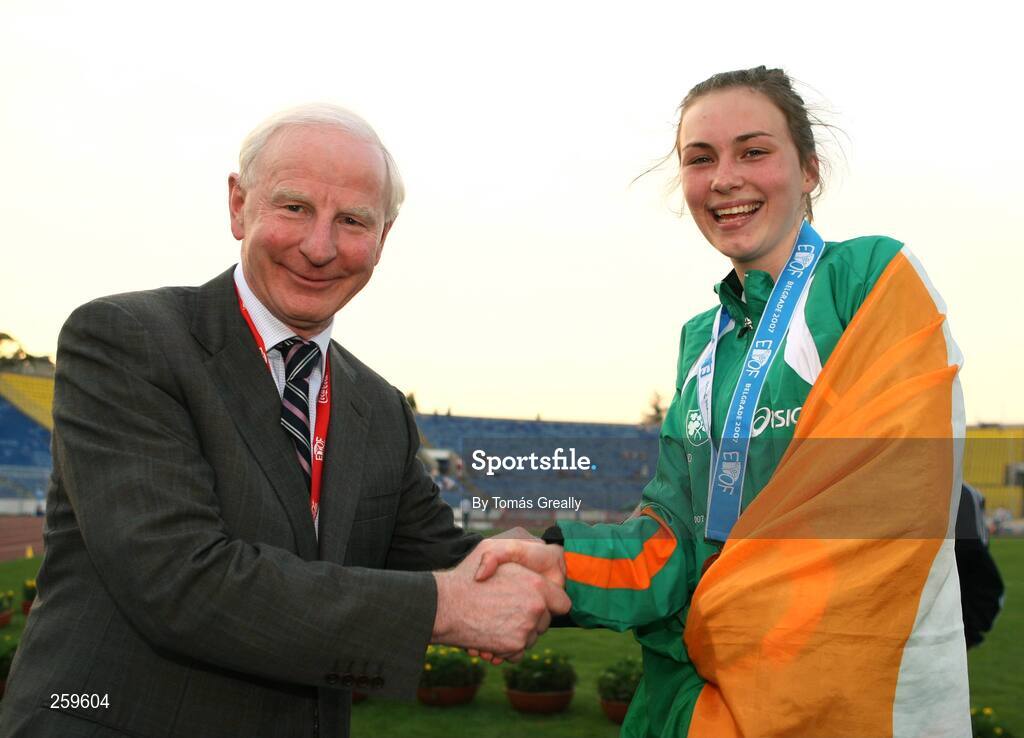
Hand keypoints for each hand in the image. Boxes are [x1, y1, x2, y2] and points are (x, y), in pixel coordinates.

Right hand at [432, 534, 569, 661]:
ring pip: (532, 638)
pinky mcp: (513, 646)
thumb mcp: (493, 552)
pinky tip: (492, 636)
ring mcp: (526, 629)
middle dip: (531, 620)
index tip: (539, 604)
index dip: (551, 604)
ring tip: (496, 622)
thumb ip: (520, 561)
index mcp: (537, 585)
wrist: (445, 605)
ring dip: (518, 634)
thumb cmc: (467, 576)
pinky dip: (508, 649)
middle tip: (509, 612)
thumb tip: (537, 578)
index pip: (562, 603)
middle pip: (545, 623)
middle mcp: (536, 607)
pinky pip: (518, 653)